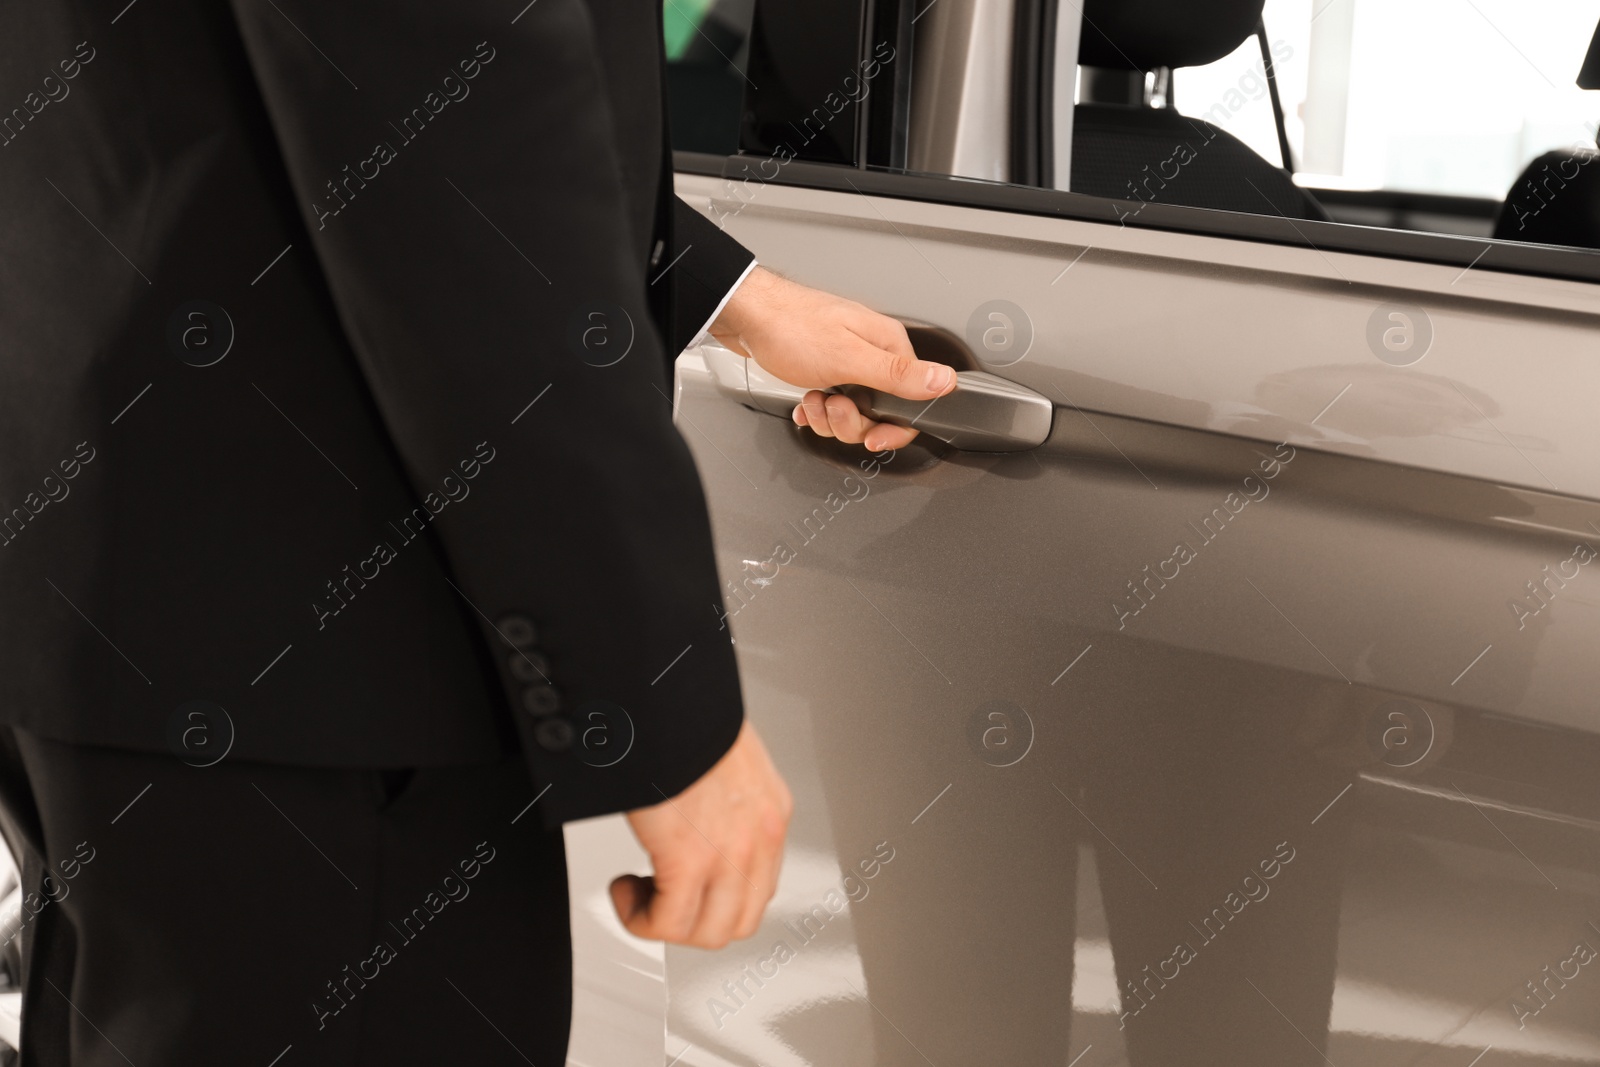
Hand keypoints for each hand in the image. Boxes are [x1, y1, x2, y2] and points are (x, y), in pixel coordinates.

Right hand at [611, 721, 791, 948]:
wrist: (669, 696)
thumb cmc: (685, 712)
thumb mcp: (723, 756)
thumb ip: (720, 792)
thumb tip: (693, 809)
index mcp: (769, 810)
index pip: (758, 887)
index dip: (715, 897)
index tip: (684, 883)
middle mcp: (760, 836)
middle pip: (739, 921)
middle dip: (693, 920)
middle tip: (658, 895)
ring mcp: (731, 852)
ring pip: (707, 932)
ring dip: (666, 922)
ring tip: (637, 893)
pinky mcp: (690, 859)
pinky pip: (668, 922)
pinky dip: (641, 918)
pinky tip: (624, 889)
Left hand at [709, 267, 956, 450]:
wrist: (746, 315)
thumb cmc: (790, 327)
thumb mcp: (849, 358)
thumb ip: (899, 375)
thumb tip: (945, 381)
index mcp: (888, 346)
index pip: (913, 401)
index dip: (893, 428)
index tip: (871, 438)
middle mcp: (871, 352)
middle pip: (880, 412)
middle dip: (850, 421)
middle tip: (832, 405)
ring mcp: (846, 360)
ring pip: (852, 412)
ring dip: (828, 415)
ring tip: (813, 397)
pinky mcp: (823, 367)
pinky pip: (830, 403)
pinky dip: (815, 410)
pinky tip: (805, 403)